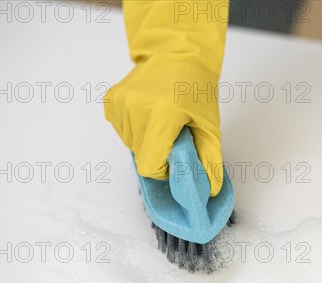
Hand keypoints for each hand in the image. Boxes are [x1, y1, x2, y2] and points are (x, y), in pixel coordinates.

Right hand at [104, 54, 223, 195]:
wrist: (177, 53)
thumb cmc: (196, 88)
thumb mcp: (209, 126)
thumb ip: (210, 160)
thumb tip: (210, 189)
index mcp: (162, 114)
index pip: (149, 165)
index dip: (162, 169)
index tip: (173, 157)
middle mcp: (136, 108)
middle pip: (140, 156)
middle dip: (157, 152)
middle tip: (173, 133)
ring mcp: (121, 104)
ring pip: (130, 144)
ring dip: (146, 140)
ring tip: (162, 119)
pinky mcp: (111, 101)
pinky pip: (122, 131)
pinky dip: (135, 129)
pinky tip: (149, 113)